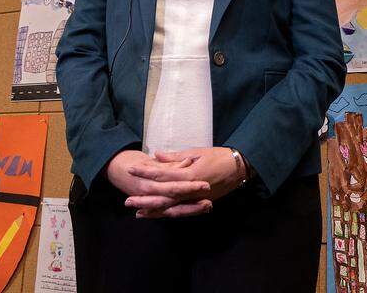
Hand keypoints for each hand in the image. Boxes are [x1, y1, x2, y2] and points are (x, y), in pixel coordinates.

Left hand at [125, 147, 246, 218]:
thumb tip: (156, 156)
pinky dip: (167, 213)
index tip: (131, 170)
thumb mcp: (197, 152)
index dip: (145, 172)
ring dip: (153, 211)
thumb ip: (176, 158)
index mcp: (189, 175)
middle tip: (127, 201)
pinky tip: (157, 215)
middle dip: (144, 200)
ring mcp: (194, 199)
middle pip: (163, 198)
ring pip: (170, 208)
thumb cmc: (219, 156)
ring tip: (138, 212)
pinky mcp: (198, 203)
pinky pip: (180, 211)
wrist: (239, 168)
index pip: (162, 175)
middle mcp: (190, 191)